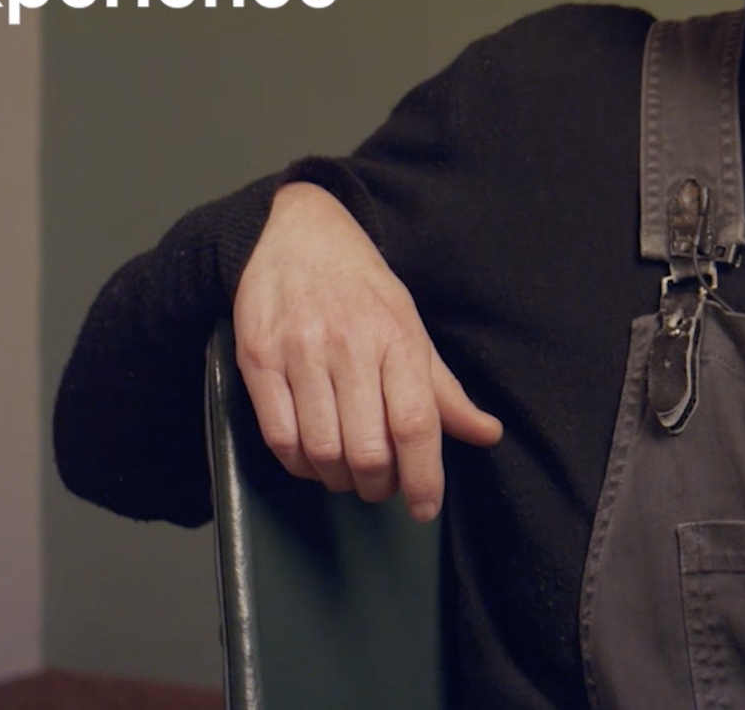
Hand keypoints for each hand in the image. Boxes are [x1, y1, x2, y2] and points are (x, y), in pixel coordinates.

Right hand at [232, 182, 502, 519]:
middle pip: (367, 449)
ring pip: (321, 450)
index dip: (423, 477)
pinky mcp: (258, 360)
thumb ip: (444, 391)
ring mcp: (299, 354)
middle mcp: (349, 347)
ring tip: (348, 475)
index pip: (416, 424)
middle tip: (382, 487)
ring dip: (338, 480)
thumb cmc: (362, 289)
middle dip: (378, 485)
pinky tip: (313, 459)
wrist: (295, 235)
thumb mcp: (411, 329)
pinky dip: (299, 464)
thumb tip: (487, 434)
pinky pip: (278, 436)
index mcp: (397, 339)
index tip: (425, 508)